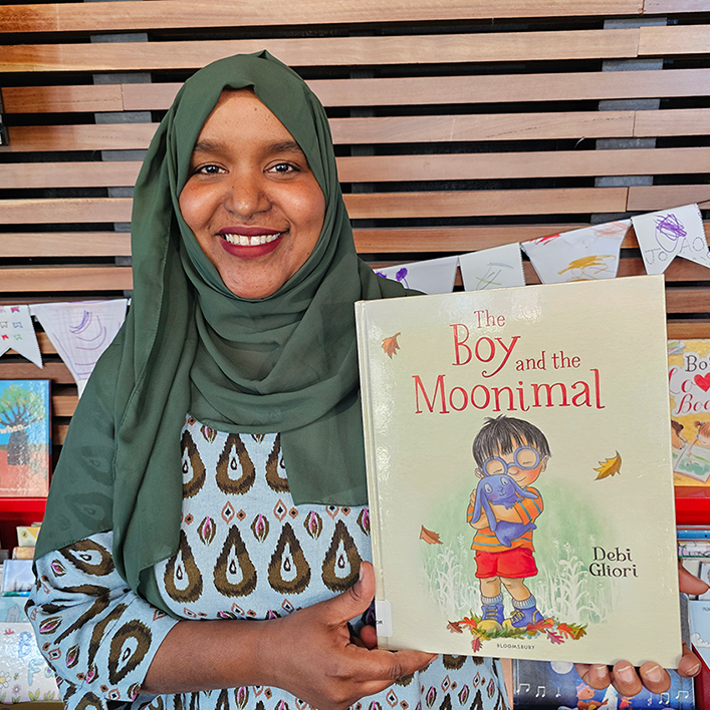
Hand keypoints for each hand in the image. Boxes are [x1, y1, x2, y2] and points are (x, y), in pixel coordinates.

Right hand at [262, 562, 436, 709]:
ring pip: (373, 682)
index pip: (393, 667)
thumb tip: (371, 573)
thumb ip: (355, 597)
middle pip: (386, 676)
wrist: (264, 657)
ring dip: (372, 661)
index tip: (430, 649)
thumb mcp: (326, 612)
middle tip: (371, 631)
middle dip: (388, 652)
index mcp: (344, 669)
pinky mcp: (333, 705)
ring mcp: (338, 703)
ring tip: (354, 638)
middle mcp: (344, 692)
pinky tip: (346, 653)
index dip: (414, 657)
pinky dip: (361, 670)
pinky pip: (360, 688)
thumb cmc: (292, 635)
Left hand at [575, 563, 707, 695]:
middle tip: (649, 666)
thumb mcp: (645, 566)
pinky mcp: (586, 652)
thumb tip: (695, 584)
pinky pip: (593, 674)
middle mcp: (634, 645)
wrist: (578, 557)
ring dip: (628, 682)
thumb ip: (671, 575)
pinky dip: (597, 677)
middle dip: (656, 678)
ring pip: (625, 681)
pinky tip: (597, 667)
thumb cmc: (614, 566)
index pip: (679, 656)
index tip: (684, 662)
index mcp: (653, 630)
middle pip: (654, 676)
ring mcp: (610, 651)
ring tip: (621, 666)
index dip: (685, 664)